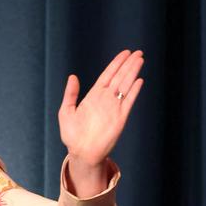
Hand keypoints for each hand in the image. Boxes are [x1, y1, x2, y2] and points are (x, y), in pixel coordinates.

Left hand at [58, 50, 143, 195]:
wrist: (81, 153)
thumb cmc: (72, 134)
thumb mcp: (66, 111)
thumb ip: (70, 94)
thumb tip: (73, 76)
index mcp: (93, 96)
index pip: (107, 76)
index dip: (116, 64)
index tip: (124, 53)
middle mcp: (105, 100)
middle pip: (119, 77)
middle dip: (128, 64)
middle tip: (138, 52)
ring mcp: (114, 108)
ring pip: (125, 85)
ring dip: (133, 73)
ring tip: (140, 60)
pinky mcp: (120, 118)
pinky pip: (128, 101)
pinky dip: (134, 91)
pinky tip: (139, 80)